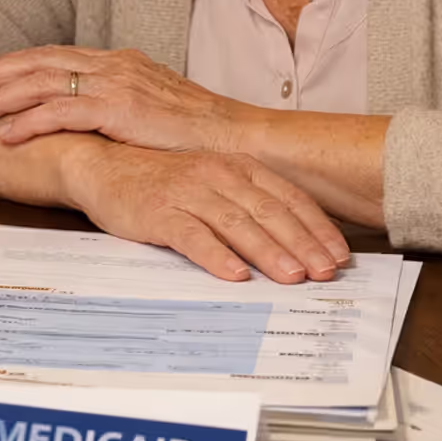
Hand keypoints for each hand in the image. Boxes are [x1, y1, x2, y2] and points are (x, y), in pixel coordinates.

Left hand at [0, 47, 246, 153]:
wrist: (239, 138)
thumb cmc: (201, 134)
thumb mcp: (154, 111)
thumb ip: (120, 108)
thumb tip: (92, 122)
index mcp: (119, 63)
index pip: (54, 57)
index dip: (14, 64)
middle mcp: (113, 65)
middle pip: (38, 62)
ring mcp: (116, 84)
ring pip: (42, 83)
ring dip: (0, 96)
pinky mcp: (120, 109)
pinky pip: (62, 112)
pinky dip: (28, 122)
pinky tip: (5, 135)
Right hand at [57, 140, 350, 283]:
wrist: (102, 164)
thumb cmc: (160, 179)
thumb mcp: (211, 183)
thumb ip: (247, 205)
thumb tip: (291, 242)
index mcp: (236, 166)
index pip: (288, 197)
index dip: (317, 227)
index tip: (340, 255)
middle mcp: (217, 175)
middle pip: (270, 212)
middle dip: (303, 244)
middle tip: (327, 272)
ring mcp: (188, 192)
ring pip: (237, 223)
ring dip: (268, 251)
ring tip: (293, 275)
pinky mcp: (159, 212)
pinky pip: (192, 235)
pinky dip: (216, 255)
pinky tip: (235, 274)